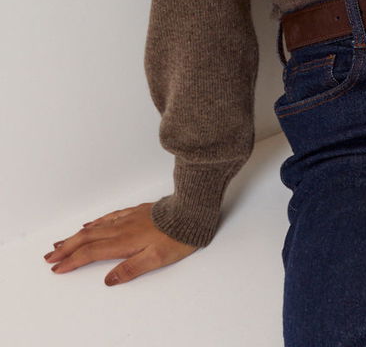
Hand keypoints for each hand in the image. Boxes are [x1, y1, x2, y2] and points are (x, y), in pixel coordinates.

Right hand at [43, 203, 198, 284]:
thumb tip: (108, 280)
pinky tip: (90, 224)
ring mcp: (128, 218)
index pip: (91, 253)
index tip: (57, 268)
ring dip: (76, 236)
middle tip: (49, 256)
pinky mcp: (136, 211)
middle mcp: (122, 228)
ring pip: (96, 227)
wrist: (191, 211)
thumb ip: (131, 269)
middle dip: (67, 248)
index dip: (73, 261)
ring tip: (62, 242)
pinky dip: (95, 222)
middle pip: (88, 238)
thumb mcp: (156, 259)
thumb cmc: (177, 238)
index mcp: (124, 241)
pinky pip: (109, 217)